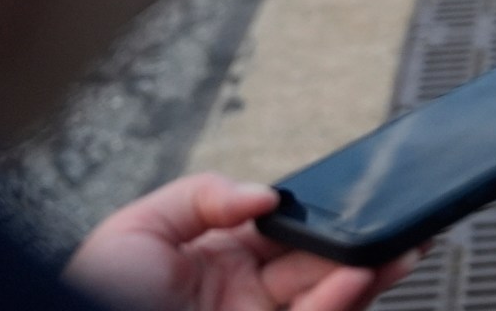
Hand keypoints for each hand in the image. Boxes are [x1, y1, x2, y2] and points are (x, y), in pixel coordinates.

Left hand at [65, 175, 417, 310]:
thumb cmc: (90, 300)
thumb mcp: (133, 231)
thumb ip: (202, 196)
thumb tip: (268, 196)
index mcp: (218, 260)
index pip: (289, 231)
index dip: (327, 214)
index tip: (361, 194)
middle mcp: (246, 295)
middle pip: (323, 261)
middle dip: (366, 240)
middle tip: (406, 221)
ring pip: (333, 296)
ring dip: (372, 270)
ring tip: (404, 246)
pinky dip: (343, 300)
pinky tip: (358, 275)